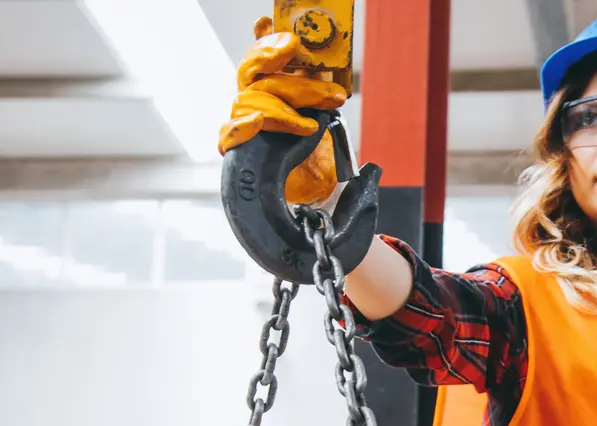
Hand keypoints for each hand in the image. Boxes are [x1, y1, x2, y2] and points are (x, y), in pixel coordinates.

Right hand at [219, 16, 345, 203]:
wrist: (314, 198)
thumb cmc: (317, 157)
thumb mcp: (326, 116)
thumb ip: (323, 91)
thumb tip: (332, 62)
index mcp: (274, 90)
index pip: (263, 58)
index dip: (264, 39)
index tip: (268, 21)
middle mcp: (255, 103)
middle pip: (254, 72)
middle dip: (280, 63)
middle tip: (308, 64)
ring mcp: (244, 125)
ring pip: (251, 99)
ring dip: (285, 107)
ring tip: (312, 124)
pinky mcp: (238, 152)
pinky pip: (230, 134)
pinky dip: (244, 126)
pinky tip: (259, 123)